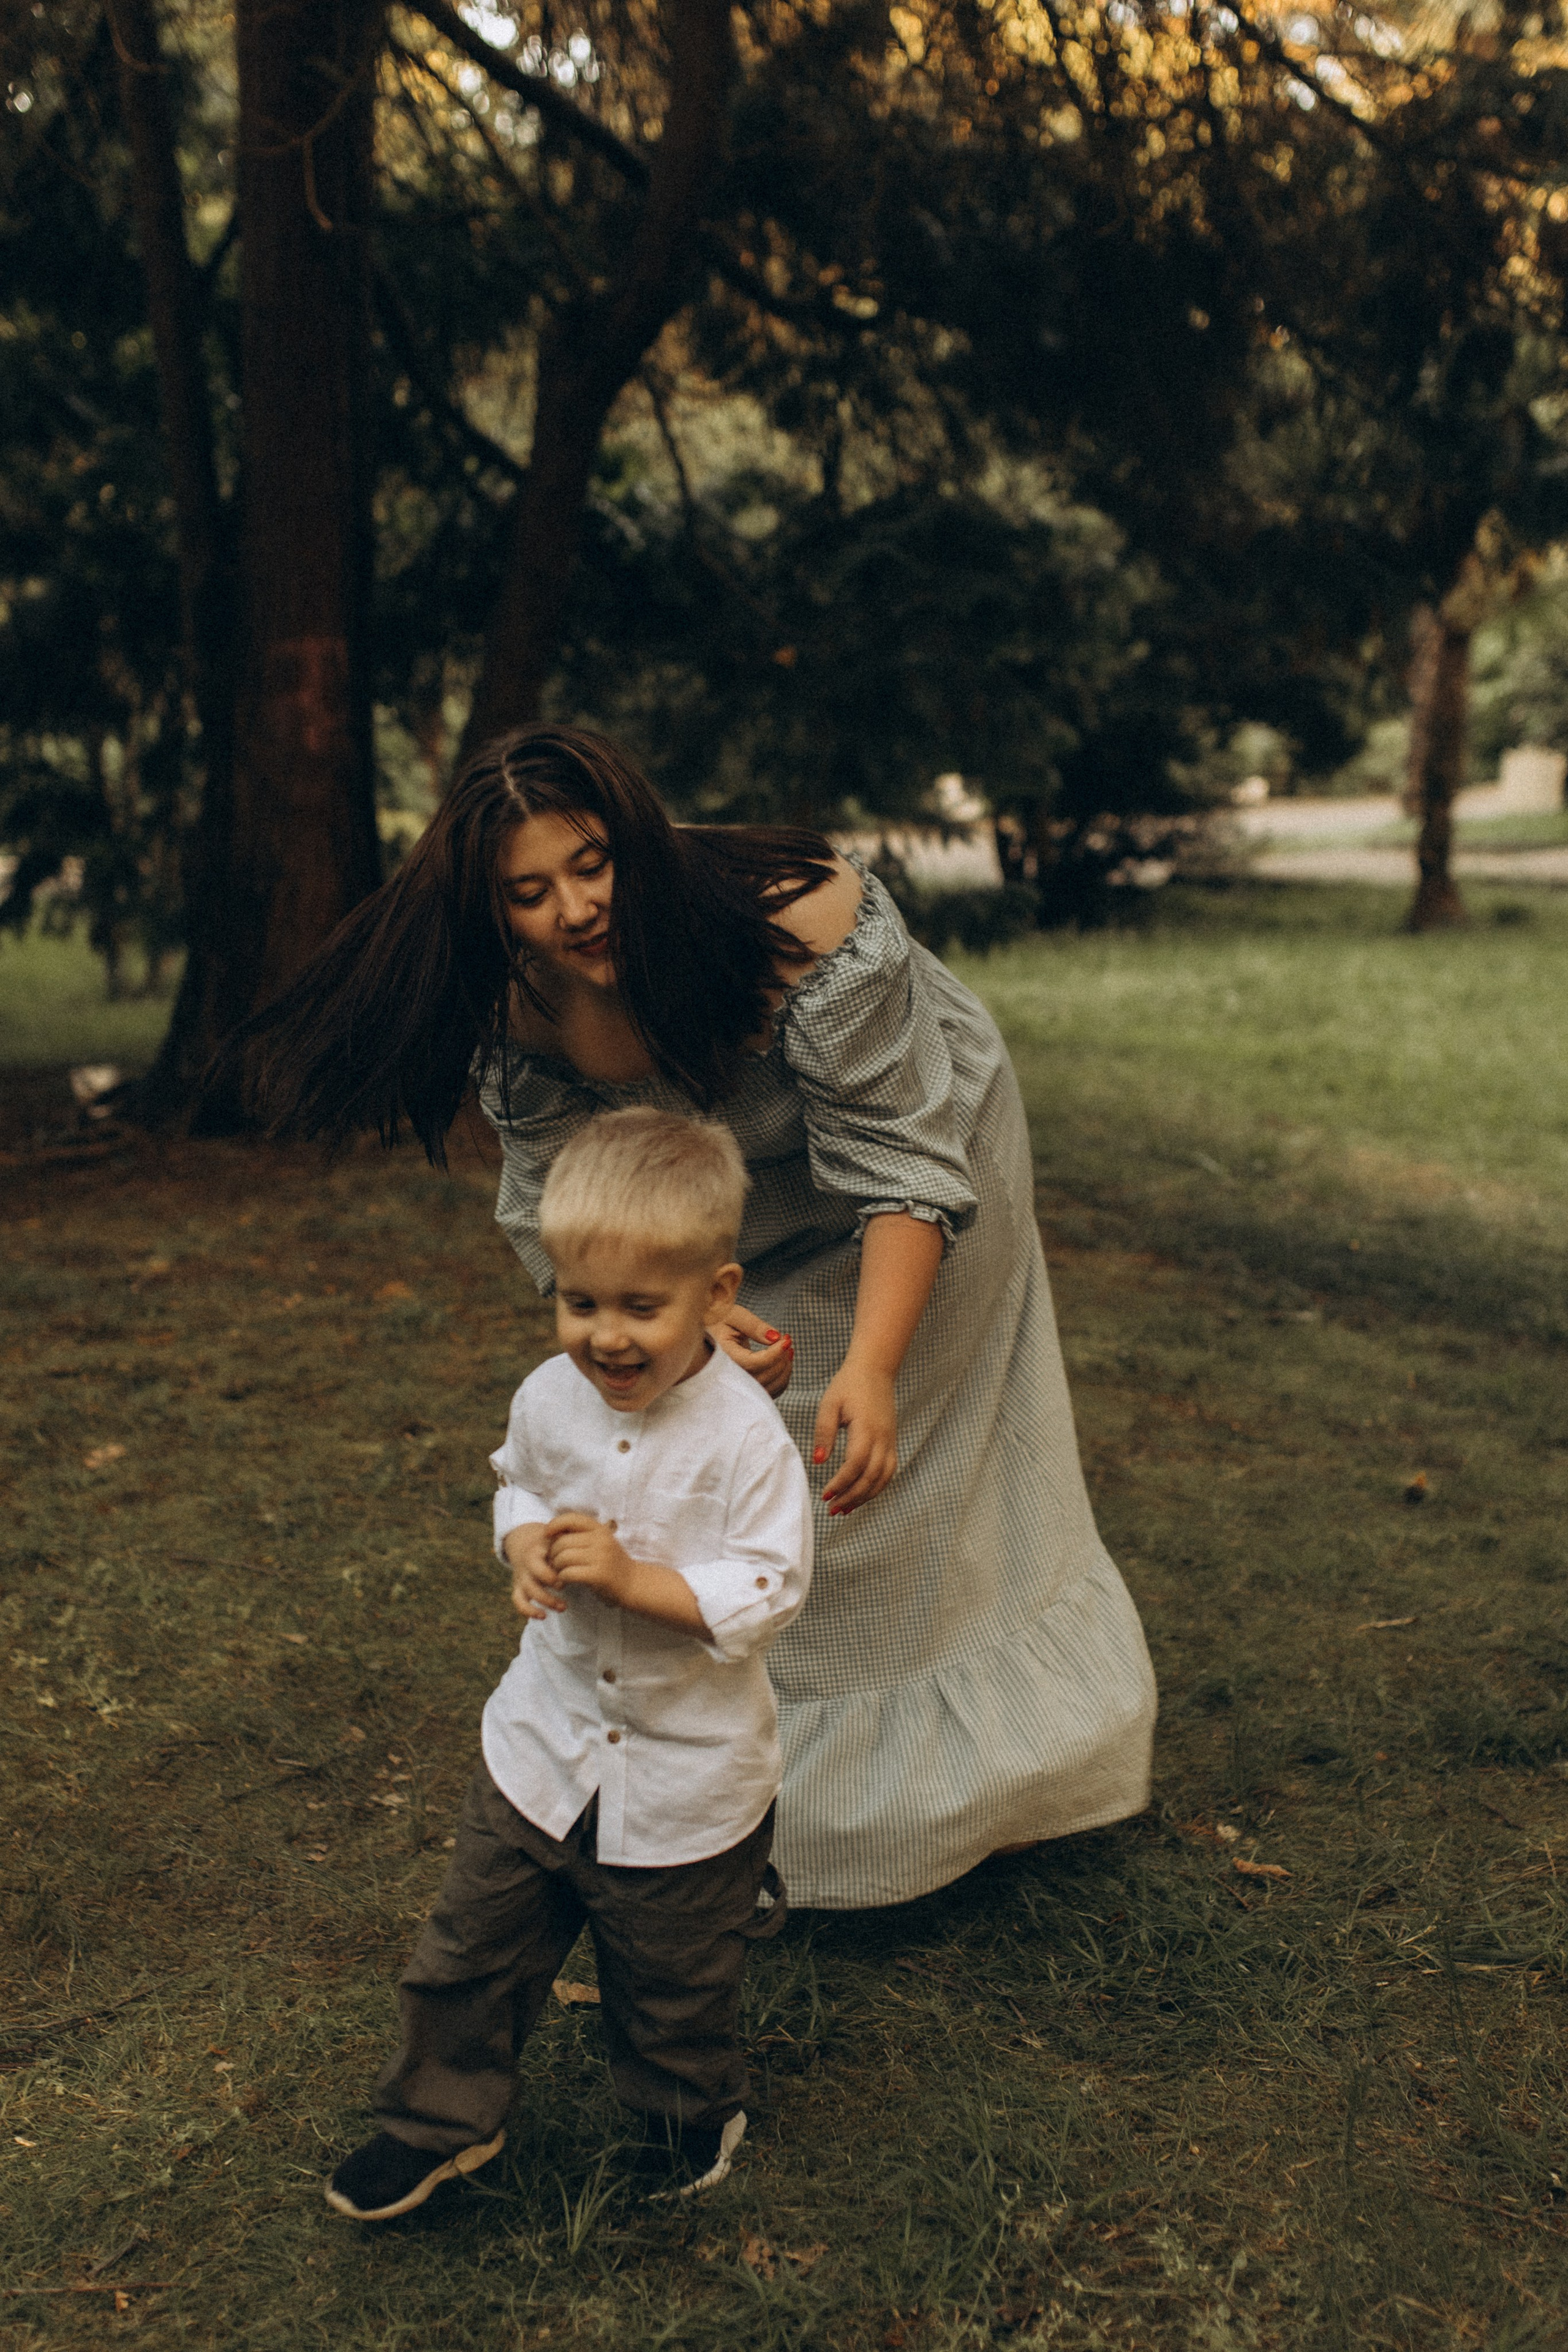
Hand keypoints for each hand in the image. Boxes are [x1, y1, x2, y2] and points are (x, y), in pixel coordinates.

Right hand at [503, 1522, 563, 1619]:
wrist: (530, 1543)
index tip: (566, 1575)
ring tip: (563, 1607)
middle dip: (548, 1592)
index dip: (550, 1574)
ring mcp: (522, 1578)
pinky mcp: (519, 1588)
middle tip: (565, 1589)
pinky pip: (518, 1602)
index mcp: (535, 1553)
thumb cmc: (552, 1541)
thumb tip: (589, 1545)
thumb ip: (569, 1540)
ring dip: (545, 1601)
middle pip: (531, 1584)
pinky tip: (543, 1615)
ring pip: (526, 1594)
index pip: (536, 1565)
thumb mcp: (558, 1536)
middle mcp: (526, 1567)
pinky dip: (528, 1611)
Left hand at [542, 1510, 634, 1605]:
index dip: (555, 1524)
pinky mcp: (597, 1575)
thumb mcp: (600, 1543)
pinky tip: (566, 1580)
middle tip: (554, 1562)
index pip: (571, 1518)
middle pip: (562, 1541)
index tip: (547, 1534)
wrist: (632, 1584)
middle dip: (552, 1552)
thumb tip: (552, 1532)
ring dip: (556, 1566)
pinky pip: (568, 1573)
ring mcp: (600, 1557)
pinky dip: (562, 1577)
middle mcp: (601, 1540)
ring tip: (560, 1571)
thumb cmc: (611, 1563)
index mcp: (600, 1529)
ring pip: (563, 1557)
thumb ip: (581, 1536)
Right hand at [710, 1304, 793, 1398]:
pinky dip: (781, 1379)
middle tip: (787, 1341)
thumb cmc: (718, 1321)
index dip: (775, 1353)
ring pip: (768, 1389)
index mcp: (721, 1357)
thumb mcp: (733, 1316)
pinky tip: (783, 1361)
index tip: (786, 1338)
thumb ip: (753, 1325)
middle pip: (763, 1378)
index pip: (754, 1363)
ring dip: (784, 1370)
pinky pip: (768, 1392)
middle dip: (781, 1360)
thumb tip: (776, 1337)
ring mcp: (734, 1388)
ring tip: (787, 1349)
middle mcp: (726, 1378)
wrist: (703, 1335)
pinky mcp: (743, 1391)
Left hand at [813, 1360, 897, 1514]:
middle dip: (851, 1497)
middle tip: (832, 1509)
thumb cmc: (848, 1385)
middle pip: (871, 1477)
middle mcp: (883, 1438)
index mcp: (866, 1428)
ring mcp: (890, 1441)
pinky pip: (889, 1472)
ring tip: (844, 1509)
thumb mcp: (829, 1404)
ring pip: (883, 1478)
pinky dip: (876, 1487)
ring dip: (864, 1497)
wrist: (875, 1370)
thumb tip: (818, 1461)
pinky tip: (860, 1495)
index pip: (856, 1464)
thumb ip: (824, 1432)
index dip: (841, 1483)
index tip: (825, 1495)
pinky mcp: (892, 1442)